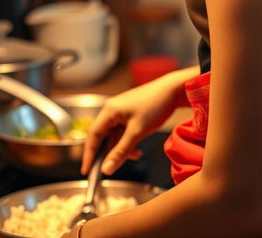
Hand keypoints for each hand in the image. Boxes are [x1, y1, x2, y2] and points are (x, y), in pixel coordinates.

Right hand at [81, 66, 197, 175]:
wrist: (174, 90)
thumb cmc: (155, 106)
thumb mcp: (137, 132)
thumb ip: (120, 152)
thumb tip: (106, 170)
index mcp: (109, 110)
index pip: (93, 135)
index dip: (88, 154)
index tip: (87, 171)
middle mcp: (112, 109)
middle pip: (103, 136)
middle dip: (109, 152)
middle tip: (111, 168)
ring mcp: (122, 110)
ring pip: (115, 135)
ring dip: (122, 148)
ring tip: (135, 155)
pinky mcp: (131, 112)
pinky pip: (123, 131)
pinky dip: (128, 141)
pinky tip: (138, 149)